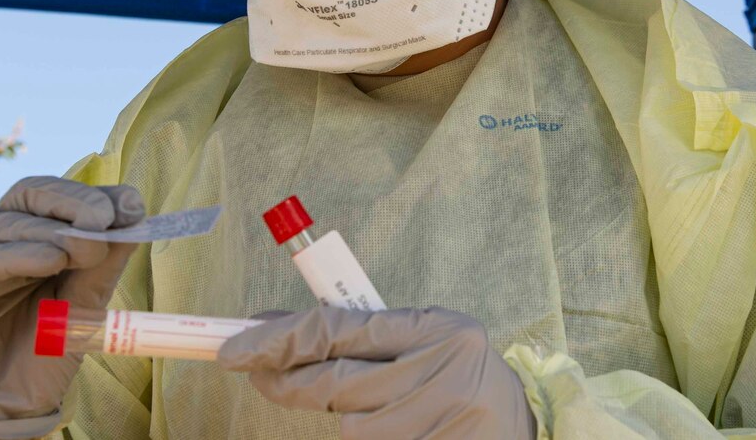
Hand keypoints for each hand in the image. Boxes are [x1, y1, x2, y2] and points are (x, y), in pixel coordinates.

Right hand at [0, 177, 143, 439]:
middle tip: (106, 218)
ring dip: (53, 230)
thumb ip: (102, 268)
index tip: (132, 205)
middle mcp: (2, 240)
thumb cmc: (37, 359)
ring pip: (8, 223)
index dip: (96, 195)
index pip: (61, 199)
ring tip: (87, 248)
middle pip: (31, 194)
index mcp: (35, 239)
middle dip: (74, 200)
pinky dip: (19, 254)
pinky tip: (50, 259)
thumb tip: (133, 223)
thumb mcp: (82, 310)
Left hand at [218, 306, 535, 438]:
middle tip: (259, 375)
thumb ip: (361, 333)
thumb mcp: (422, 335)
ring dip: (346, 417)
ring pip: (350, 426)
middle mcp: (440, 372)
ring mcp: (439, 421)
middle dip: (286, 381)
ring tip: (382, 406)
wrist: (521, 423)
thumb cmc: (456, 369)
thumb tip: (276, 329)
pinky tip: (397, 427)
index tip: (234, 348)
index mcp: (435, 327)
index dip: (277, 339)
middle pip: (333, 383)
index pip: (335, 329)